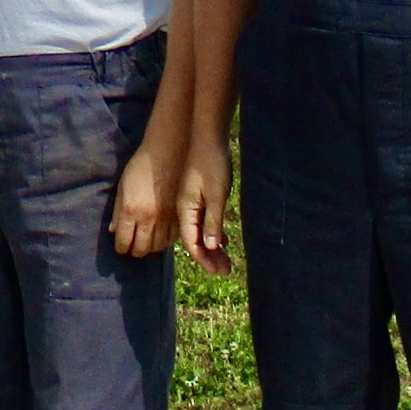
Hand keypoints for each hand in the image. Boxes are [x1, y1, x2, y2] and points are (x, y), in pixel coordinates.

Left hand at [111, 135, 181, 258]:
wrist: (166, 154)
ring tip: (146, 243)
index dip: (121, 248)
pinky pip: (173, 238)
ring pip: (158, 247)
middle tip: (132, 247)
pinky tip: (160, 237)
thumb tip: (113, 231)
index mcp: (131, 211)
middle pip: (141, 249)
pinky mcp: (179, 215)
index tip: (121, 247)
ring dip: (150, 248)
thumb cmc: (140, 167)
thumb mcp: (122, 187)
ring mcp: (166, 218)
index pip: (124, 242)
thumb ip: (117, 211)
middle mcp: (149, 219)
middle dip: (134, 251)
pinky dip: (165, 242)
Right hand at [174, 134, 234, 276]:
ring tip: (225, 260)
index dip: (206, 259)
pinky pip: (201, 221)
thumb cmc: (212, 164)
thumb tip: (211, 247)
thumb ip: (213, 220)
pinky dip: (211, 233)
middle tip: (226, 271)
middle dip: (210, 257)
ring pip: (198, 231)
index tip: (219, 272)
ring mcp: (189, 202)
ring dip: (211, 247)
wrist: (206, 137)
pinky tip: (222, 239)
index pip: (193, 242)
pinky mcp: (196, 196)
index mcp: (186, 209)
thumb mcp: (217, 194)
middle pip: (195, 240)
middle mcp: (184, 208)